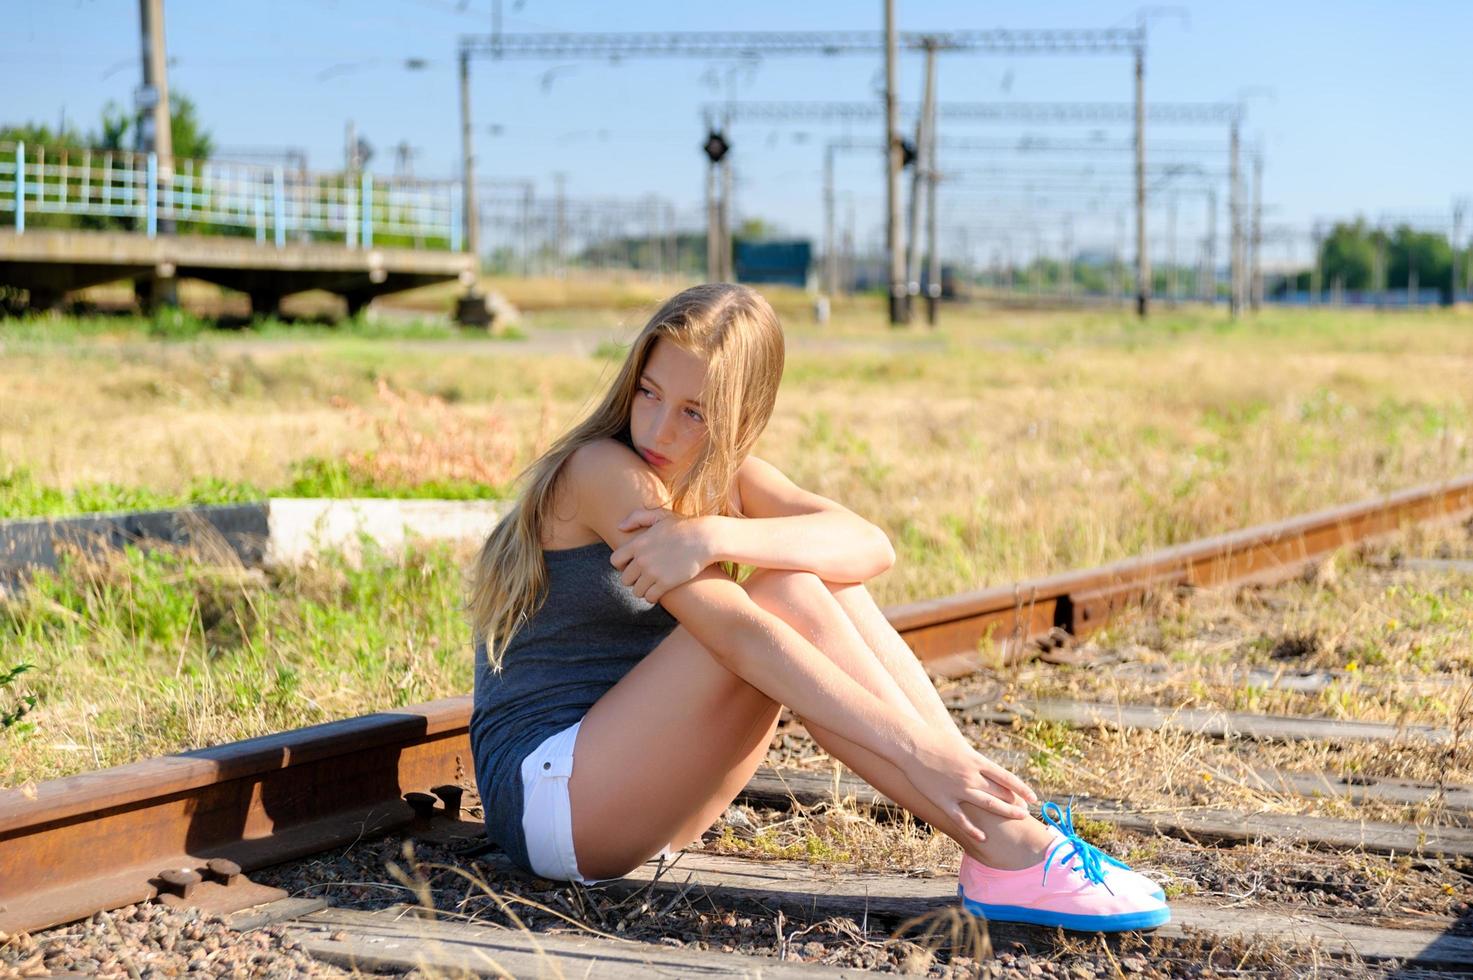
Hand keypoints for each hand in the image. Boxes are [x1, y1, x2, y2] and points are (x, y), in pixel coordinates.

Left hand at [609, 508, 713, 602]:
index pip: (615, 560)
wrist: (705, 538)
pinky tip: (659, 591)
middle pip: (625, 579)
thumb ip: (637, 517)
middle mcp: (642, 559)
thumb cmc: (683, 526)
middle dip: (633, 579)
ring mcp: (653, 573)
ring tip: (652, 585)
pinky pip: (650, 597)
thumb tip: (619, 527)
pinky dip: (653, 597)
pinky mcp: (666, 583)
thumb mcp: (659, 515)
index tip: (632, 565)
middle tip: (644, 577)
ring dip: (643, 590)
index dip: (622, 565)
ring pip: (637, 591)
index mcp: (638, 544)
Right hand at [909, 731, 1037, 846]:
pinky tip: (983, 838)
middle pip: (1001, 793)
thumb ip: (974, 758)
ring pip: (988, 805)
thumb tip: (984, 764)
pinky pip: (961, 819)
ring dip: (1006, 813)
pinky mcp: (943, 800)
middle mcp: (972, 777)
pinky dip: (973, 830)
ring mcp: (958, 790)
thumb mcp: (960, 745)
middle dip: (1016, 803)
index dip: (1022, 789)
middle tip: (1026, 812)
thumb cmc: (934, 740)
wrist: (911, 744)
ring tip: (1019, 819)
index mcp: (977, 761)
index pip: (1007, 778)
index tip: (1033, 797)